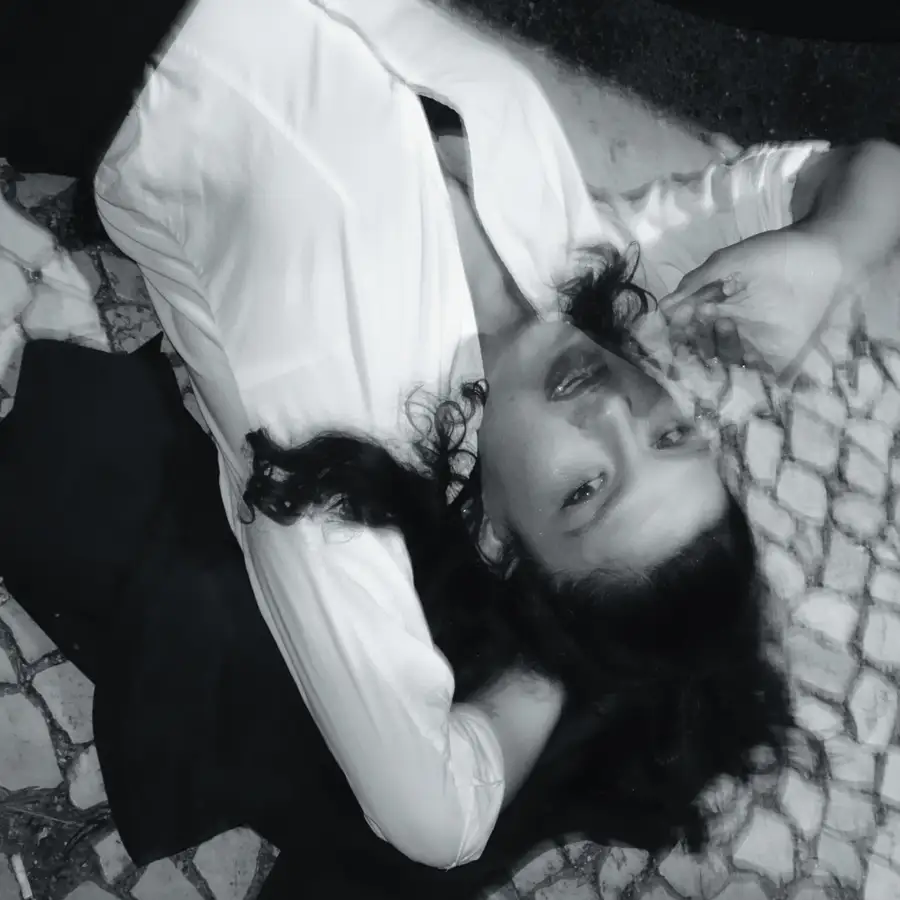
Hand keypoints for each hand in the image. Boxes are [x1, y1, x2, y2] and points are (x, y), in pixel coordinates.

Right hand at [659, 228, 859, 384]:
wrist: (827, 255)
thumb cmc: (774, 253)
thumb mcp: (729, 261)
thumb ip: (697, 282)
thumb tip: (664, 306)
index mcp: (718, 306)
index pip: (690, 328)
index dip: (680, 334)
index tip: (675, 334)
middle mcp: (733, 327)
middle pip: (705, 348)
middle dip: (700, 344)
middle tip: (704, 330)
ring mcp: (756, 341)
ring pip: (728, 361)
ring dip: (721, 351)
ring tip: (728, 328)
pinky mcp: (780, 354)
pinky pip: (761, 374)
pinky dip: (752, 377)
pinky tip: (748, 363)